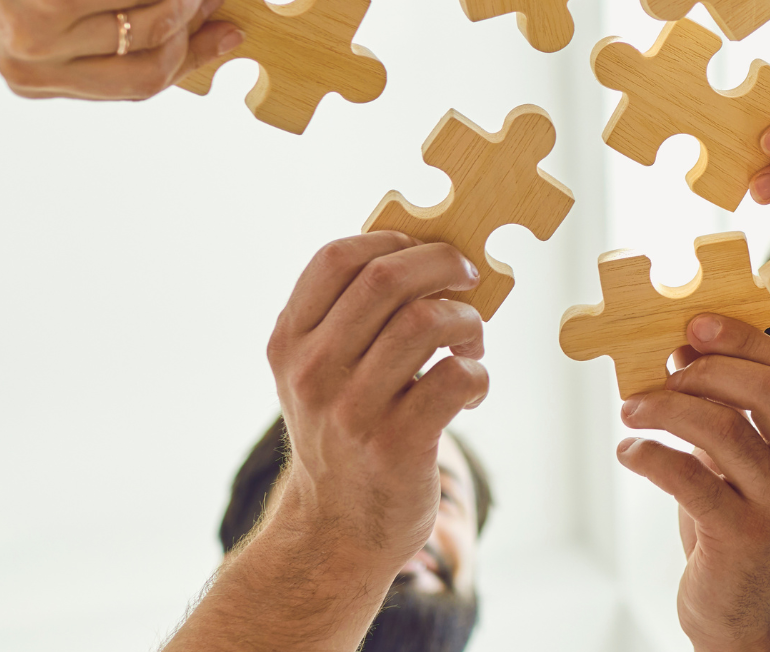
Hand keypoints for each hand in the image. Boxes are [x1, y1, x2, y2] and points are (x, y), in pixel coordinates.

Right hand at [162, 233, 487, 651]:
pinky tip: (472, 388)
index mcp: (290, 342)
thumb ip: (351, 316)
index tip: (423, 251)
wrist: (337, 530)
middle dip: (442, 265)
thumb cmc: (346, 432)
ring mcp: (353, 410)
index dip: (391, 239)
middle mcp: (313, 372)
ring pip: (425, 323)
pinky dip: (478, 372)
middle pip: (386, 280)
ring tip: (471, 340)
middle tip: (468, 278)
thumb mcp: (321, 372)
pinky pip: (456, 378)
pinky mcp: (397, 444)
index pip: (335, 259)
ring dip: (467, 320)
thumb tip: (429, 251)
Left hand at [616, 314, 769, 651]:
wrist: (739, 614)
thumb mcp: (747, 463)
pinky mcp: (742, 538)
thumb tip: (685, 345)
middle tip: (663, 370)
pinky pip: (689, 477)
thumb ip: (733, 409)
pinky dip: (650, 455)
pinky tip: (630, 453)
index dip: (745, 339)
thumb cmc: (735, 525)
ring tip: (632, 411)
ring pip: (726, 428)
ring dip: (667, 407)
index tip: (696, 325)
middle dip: (709, 368)